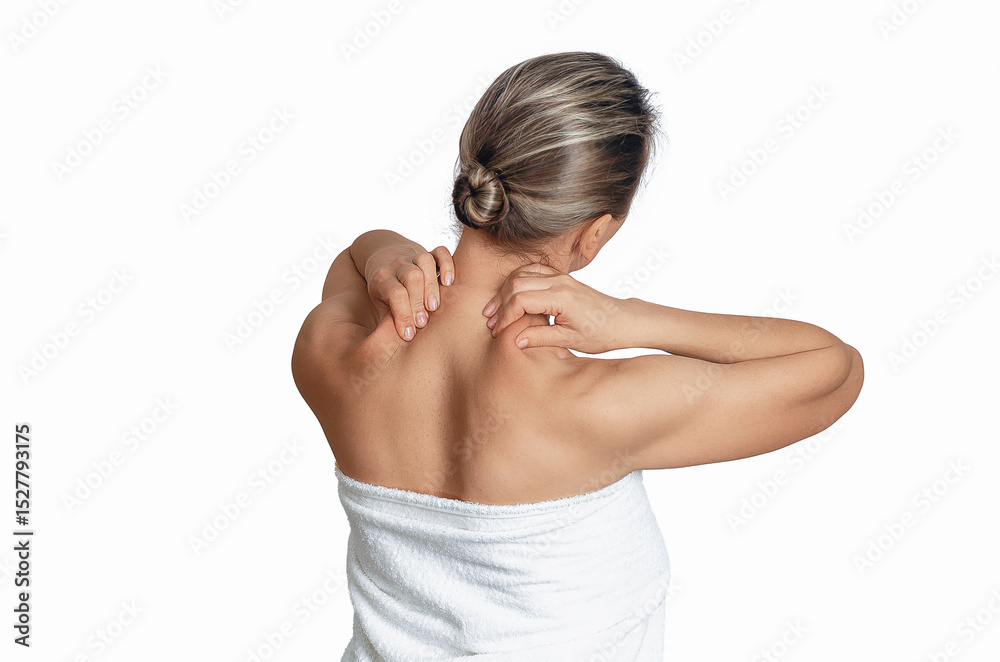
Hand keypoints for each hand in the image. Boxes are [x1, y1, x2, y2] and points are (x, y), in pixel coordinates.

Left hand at [365, 245, 454, 340]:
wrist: (384, 259)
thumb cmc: (385, 291)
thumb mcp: (380, 305)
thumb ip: (388, 319)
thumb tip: (395, 343)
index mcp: (382, 279)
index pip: (394, 294)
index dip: (403, 315)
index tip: (409, 335)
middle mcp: (398, 265)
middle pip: (411, 277)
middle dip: (418, 302)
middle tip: (423, 323)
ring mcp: (413, 257)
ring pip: (425, 262)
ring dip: (432, 285)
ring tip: (435, 307)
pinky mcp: (429, 253)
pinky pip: (440, 251)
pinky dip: (447, 264)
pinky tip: (449, 282)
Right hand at [481, 263, 632, 353]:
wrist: (622, 321)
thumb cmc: (601, 333)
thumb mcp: (570, 341)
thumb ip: (540, 338)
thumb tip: (515, 340)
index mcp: (562, 298)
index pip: (521, 300)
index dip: (505, 316)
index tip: (498, 331)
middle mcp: (560, 282)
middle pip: (516, 284)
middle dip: (500, 303)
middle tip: (491, 322)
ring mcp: (561, 277)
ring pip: (522, 275)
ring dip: (505, 291)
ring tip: (494, 311)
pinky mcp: (561, 278)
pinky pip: (532, 272)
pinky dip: (517, 282)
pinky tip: (509, 297)